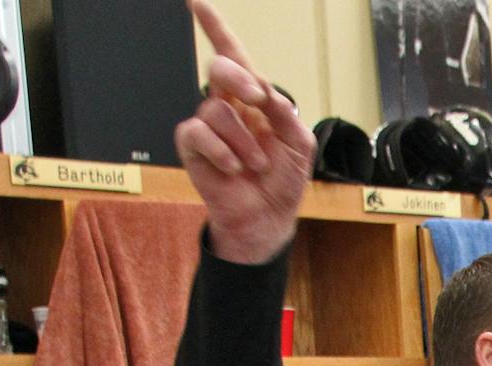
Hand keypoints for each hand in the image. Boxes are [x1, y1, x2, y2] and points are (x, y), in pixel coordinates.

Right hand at [175, 1, 313, 265]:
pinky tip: (235, 168)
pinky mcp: (192, 147)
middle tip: (258, 101)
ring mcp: (208, 126)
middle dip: (240, 77)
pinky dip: (223, 151)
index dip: (215, 27)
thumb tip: (265, 90)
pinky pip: (199, 132)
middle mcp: (228, 106)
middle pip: (221, 67)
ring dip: (245, 141)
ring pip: (218, 109)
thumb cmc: (283, 181)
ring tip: (256, 165)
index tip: (196, 3)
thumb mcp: (299, 145)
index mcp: (253, 100)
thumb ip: (286, 114)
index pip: (233, 56)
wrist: (268, 218)